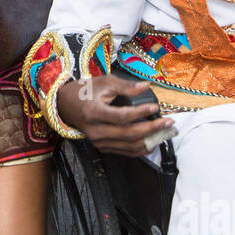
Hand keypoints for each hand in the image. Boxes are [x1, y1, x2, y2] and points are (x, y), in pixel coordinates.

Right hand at [56, 75, 174, 155]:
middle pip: (128, 134)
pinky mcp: (102, 147)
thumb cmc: (85, 92)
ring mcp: (98, 141)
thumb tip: (146, 86)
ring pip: (129, 146)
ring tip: (164, 132)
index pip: (121, 116)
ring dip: (150, 140)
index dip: (140, 113)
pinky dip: (142, 148)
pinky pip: (126, 152)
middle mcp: (95, 130)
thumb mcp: (104, 82)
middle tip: (168, 122)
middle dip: (152, 129)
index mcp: (93, 112)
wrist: (66, 106)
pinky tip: (153, 141)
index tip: (155, 107)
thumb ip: (125, 86)